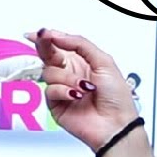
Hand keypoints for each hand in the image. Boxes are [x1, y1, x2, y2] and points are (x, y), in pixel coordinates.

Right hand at [26, 28, 138, 150]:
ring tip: (83, 87)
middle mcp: (69, 74)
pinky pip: (50, 90)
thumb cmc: (116, 97)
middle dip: (45, 47)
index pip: (60, 45)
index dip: (48, 37)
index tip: (40, 32)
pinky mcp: (56, 104)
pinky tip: (75, 96)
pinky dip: (62, 91)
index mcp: (81, 62)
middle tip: (43, 40)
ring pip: (49, 73)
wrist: (116, 124)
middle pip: (48, 55)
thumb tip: (59, 36)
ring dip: (67, 78)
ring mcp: (61, 89)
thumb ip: (80, 44)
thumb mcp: (104, 61)